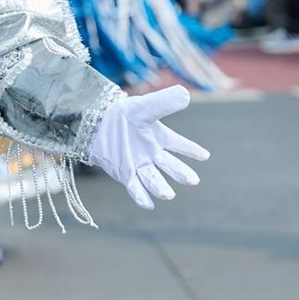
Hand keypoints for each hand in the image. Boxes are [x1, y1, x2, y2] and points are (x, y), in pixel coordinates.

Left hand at [87, 86, 208, 209]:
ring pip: (153, 179)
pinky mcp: (124, 173)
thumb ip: (164, 102)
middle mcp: (151, 153)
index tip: (204, 155)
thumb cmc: (120, 113)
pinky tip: (149, 205)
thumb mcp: (144, 106)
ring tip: (168, 195)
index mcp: (158, 136)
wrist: (94, 121)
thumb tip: (185, 94)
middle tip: (192, 180)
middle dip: (180, 173)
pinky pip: (135, 187)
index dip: (191, 150)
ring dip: (161, 188)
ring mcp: (139, 164)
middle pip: (169, 166)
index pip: (179, 144)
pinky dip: (141, 196)